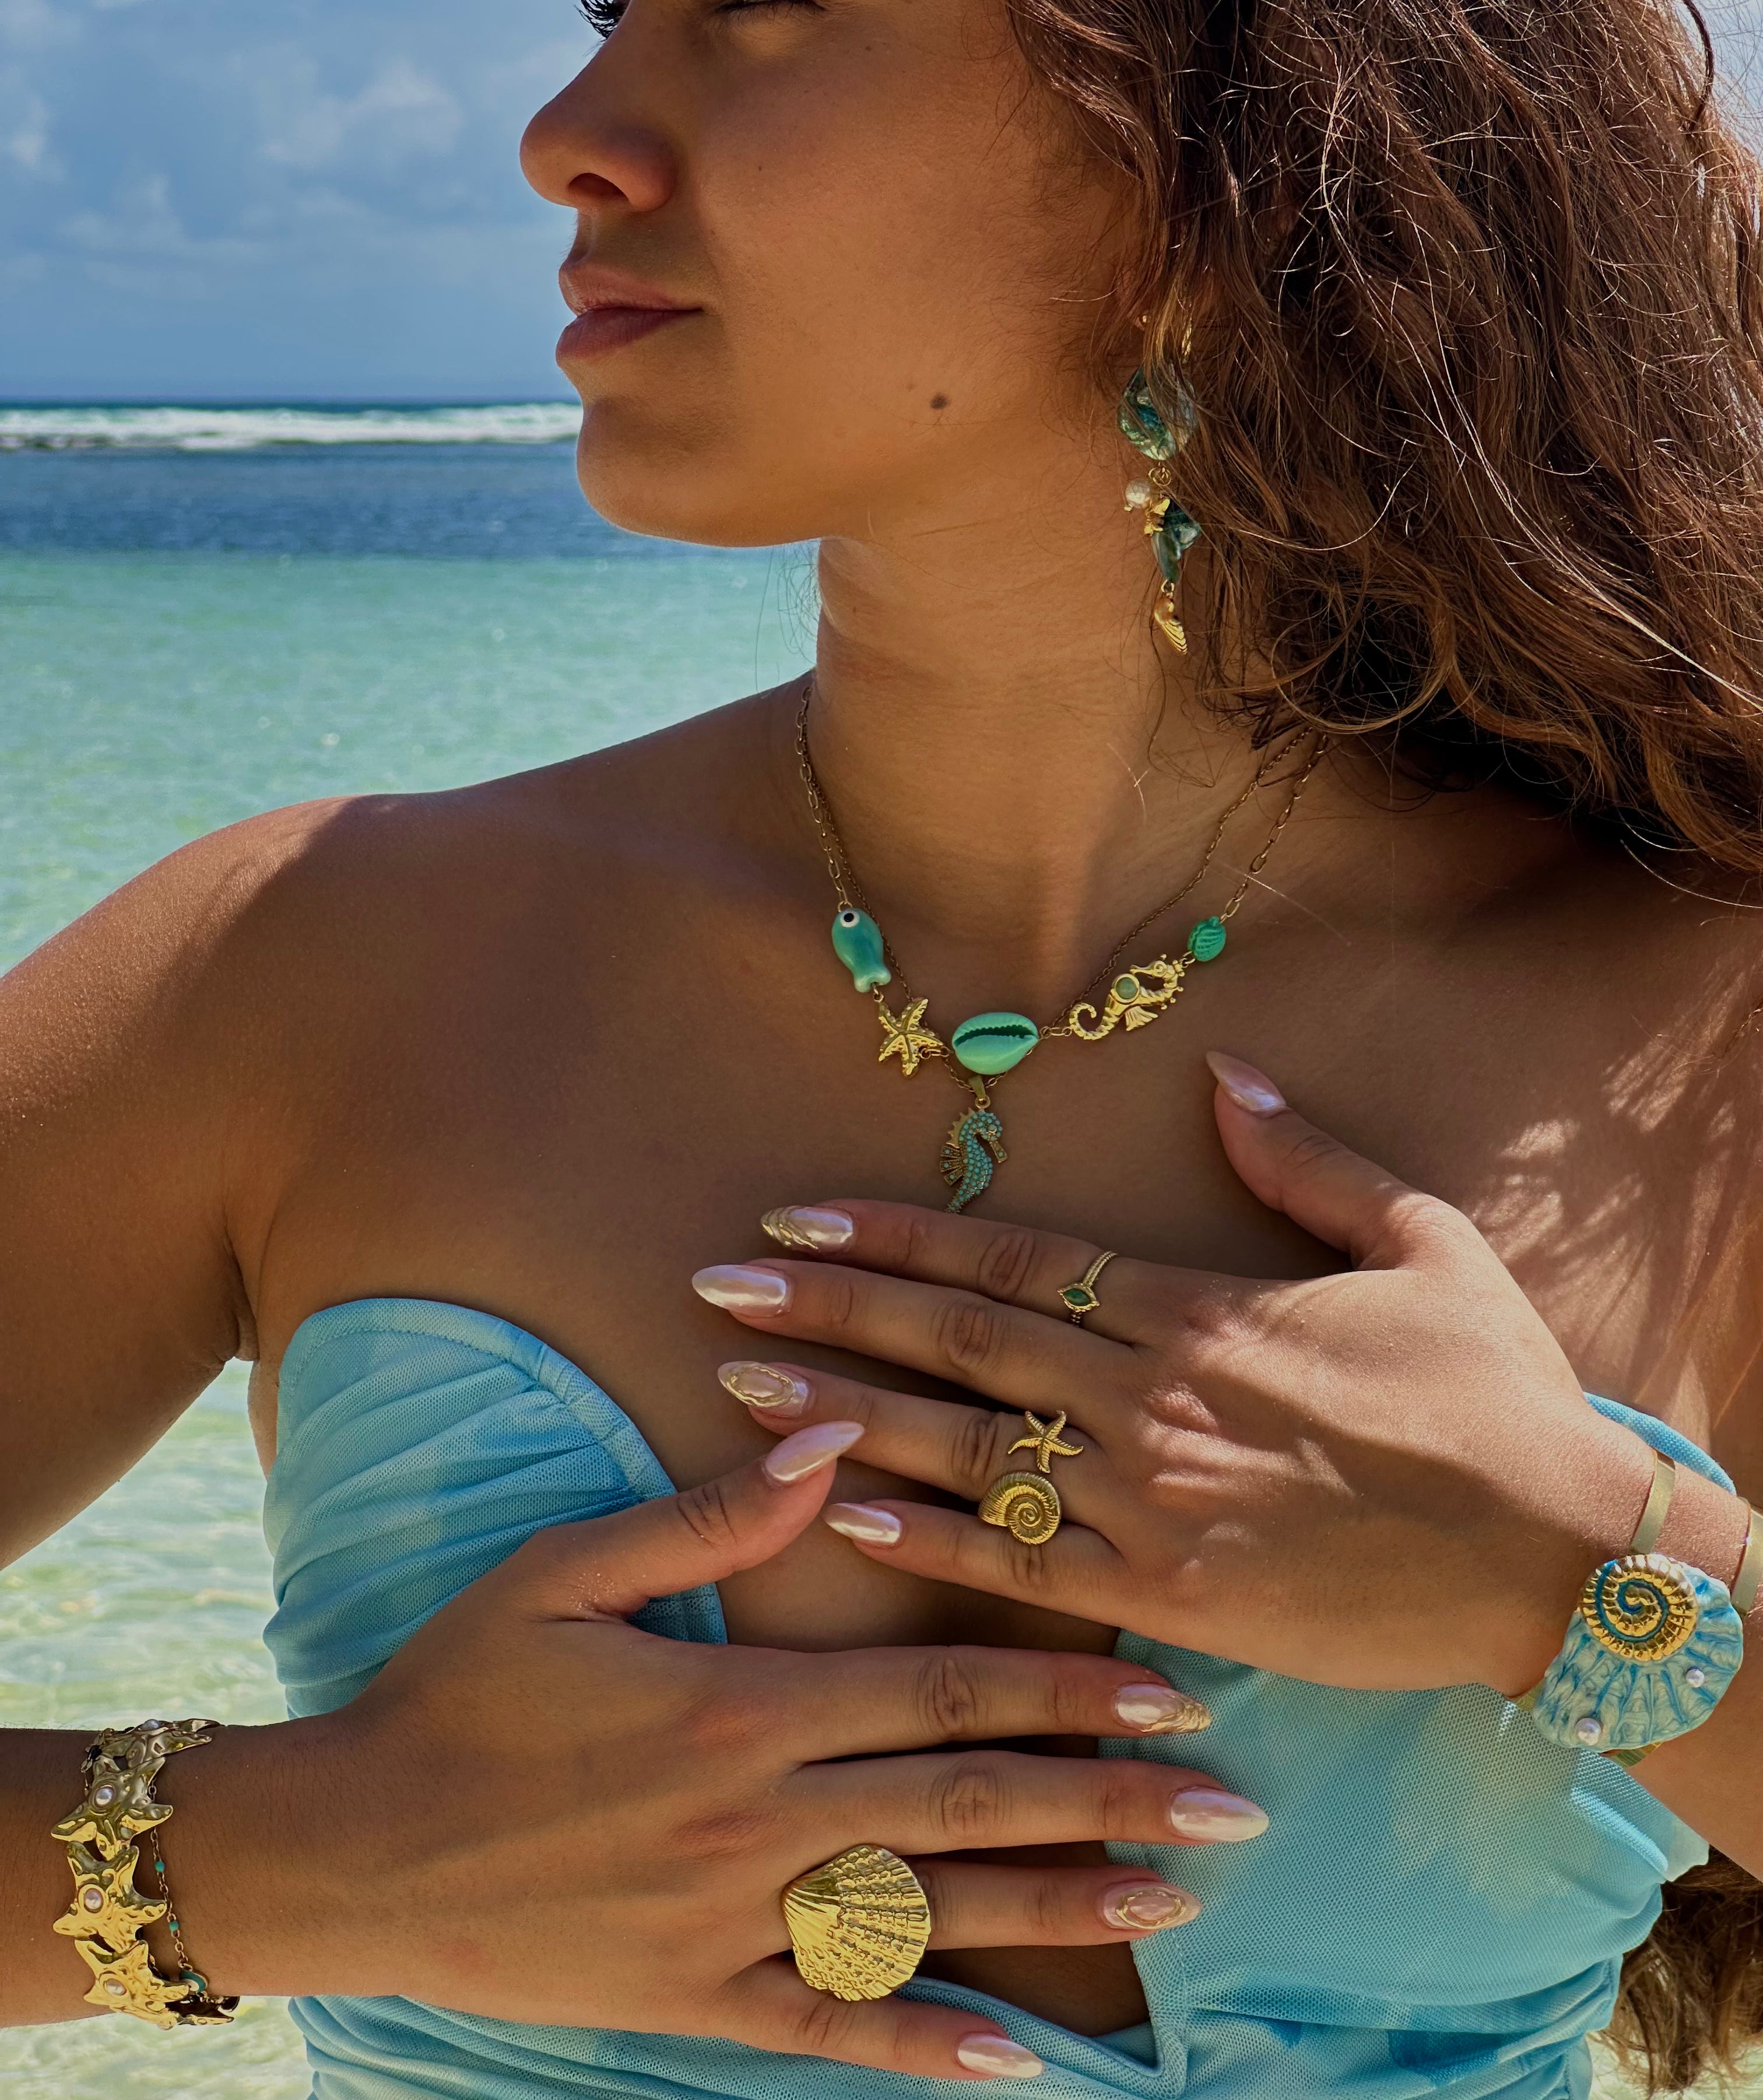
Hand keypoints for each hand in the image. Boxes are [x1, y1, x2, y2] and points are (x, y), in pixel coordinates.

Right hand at [188, 1427, 1243, 2082]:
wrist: (352, 1848)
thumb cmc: (457, 1691)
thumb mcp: (563, 1574)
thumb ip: (708, 1519)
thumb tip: (828, 1438)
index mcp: (739, 1707)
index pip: (940, 1691)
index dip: (1062, 1685)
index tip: (1168, 1687)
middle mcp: (756, 1821)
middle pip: (966, 1802)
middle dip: (1108, 1799)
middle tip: (1230, 1805)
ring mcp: (730, 1924)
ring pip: (929, 1917)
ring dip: (1060, 1908)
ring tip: (1175, 1903)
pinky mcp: (695, 2002)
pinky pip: (830, 2033)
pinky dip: (925, 2049)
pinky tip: (1019, 2061)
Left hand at [701, 1055, 1658, 1699]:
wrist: (1554, 1554)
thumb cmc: (1493, 1394)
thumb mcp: (1423, 1242)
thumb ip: (1311, 1161)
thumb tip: (1227, 1075)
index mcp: (1196, 1307)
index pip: (1009, 1259)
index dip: (893, 1234)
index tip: (797, 1217)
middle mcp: (1151, 1397)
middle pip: (957, 1342)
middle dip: (830, 1309)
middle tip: (717, 1286)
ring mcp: (1152, 1501)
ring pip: (964, 1449)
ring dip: (845, 1416)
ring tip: (739, 1390)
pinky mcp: (1170, 1595)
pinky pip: (1020, 1566)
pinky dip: (926, 1542)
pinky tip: (839, 1519)